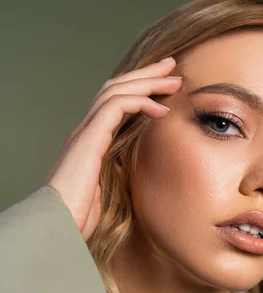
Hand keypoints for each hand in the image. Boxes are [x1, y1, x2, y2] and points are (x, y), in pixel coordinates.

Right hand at [45, 57, 181, 240]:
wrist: (59, 227)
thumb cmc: (82, 215)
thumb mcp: (112, 189)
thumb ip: (125, 170)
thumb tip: (145, 168)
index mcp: (92, 141)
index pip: (116, 103)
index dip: (141, 89)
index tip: (166, 85)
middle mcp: (86, 131)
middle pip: (116, 88)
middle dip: (146, 74)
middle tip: (172, 65)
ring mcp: (85, 133)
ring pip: (116, 91)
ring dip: (147, 82)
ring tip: (174, 80)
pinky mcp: (88, 139)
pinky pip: (115, 108)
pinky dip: (140, 103)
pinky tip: (161, 108)